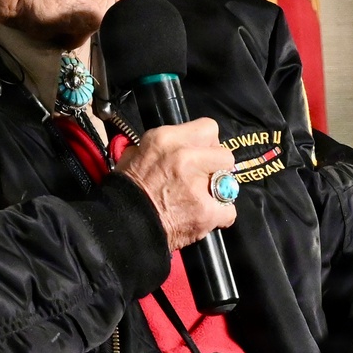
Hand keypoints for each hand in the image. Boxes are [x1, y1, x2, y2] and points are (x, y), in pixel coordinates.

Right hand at [114, 118, 237, 251]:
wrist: (124, 224)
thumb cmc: (127, 189)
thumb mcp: (136, 153)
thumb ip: (162, 147)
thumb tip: (178, 147)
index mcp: (167, 139)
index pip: (209, 128)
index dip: (207, 143)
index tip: (200, 154)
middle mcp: (186, 157)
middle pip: (224, 154)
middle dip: (216, 166)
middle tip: (203, 178)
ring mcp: (199, 185)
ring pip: (229, 183)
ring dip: (218, 191)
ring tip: (200, 200)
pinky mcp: (206, 211)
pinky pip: (229, 210)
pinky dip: (219, 216)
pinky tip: (204, 217)